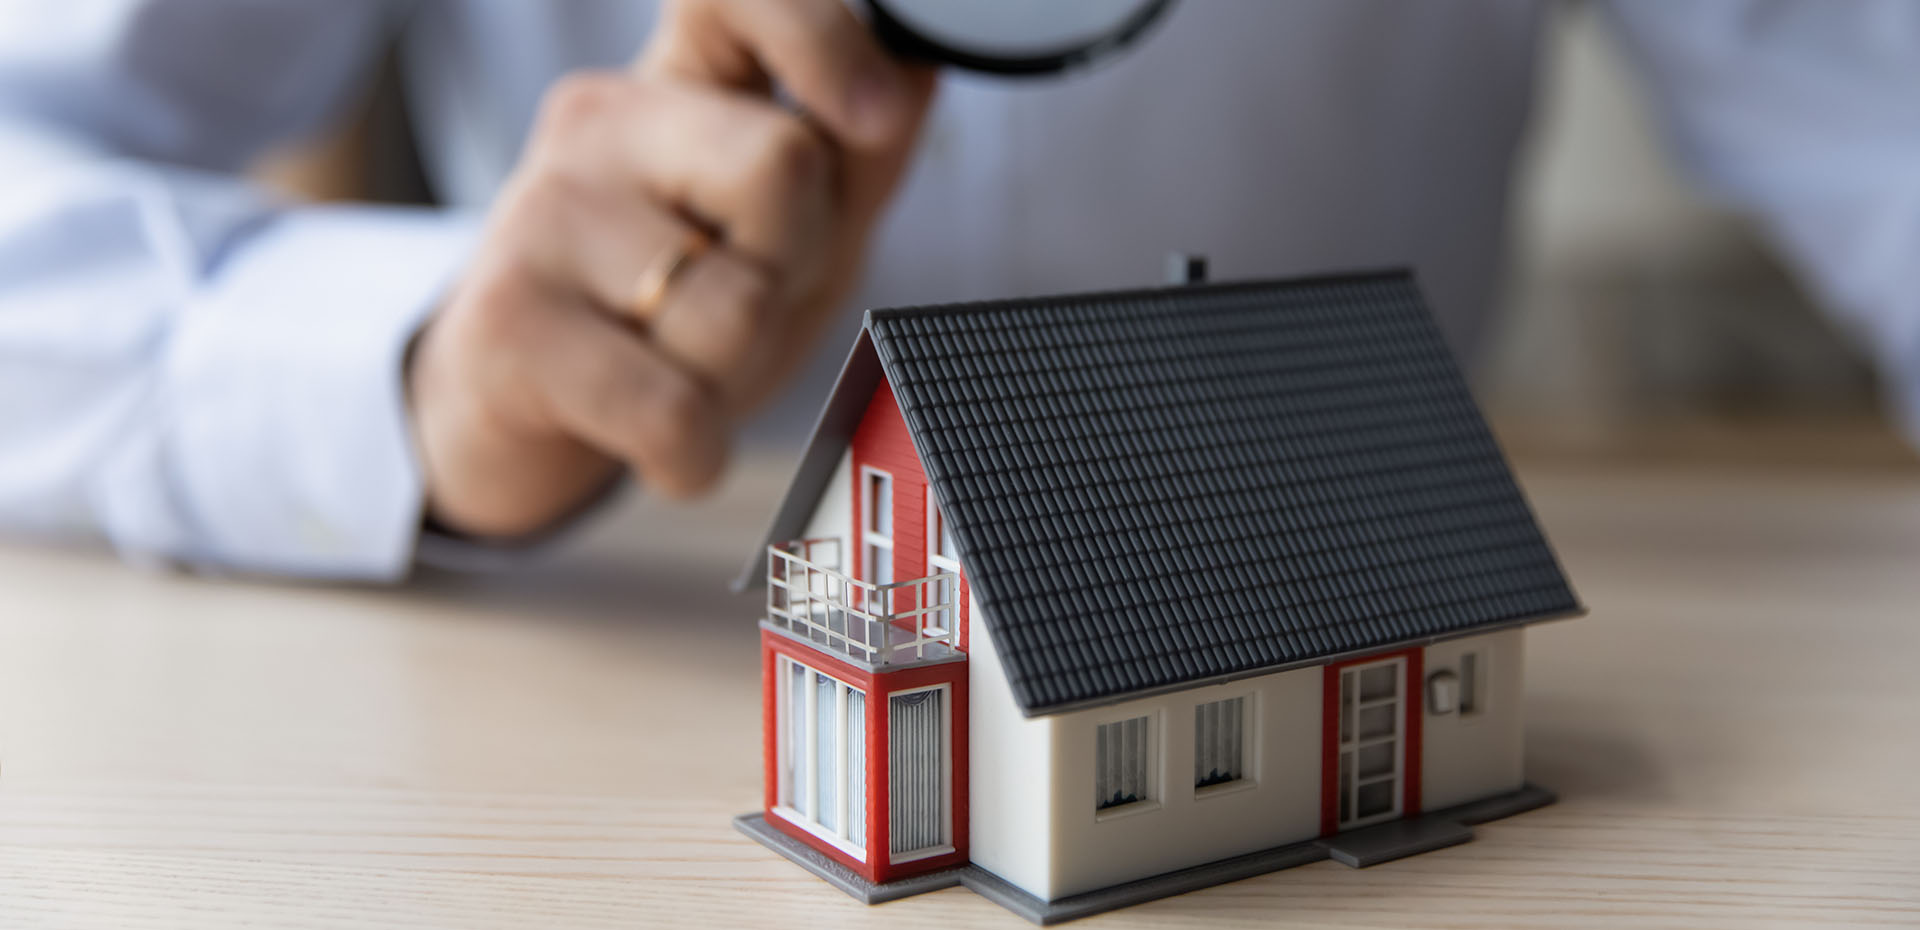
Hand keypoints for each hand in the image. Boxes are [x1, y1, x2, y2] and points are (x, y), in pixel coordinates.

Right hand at [407, 0, 935, 538]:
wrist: (509, 408)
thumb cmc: (666, 311)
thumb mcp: (783, 235)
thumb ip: (854, 162)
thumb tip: (917, 71)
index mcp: (678, 81)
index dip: (820, 36)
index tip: (876, 114)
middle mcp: (602, 123)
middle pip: (782, 165)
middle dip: (796, 265)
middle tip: (740, 302)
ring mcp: (543, 214)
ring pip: (733, 307)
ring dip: (737, 376)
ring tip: (680, 371)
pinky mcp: (507, 325)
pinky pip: (669, 407)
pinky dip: (693, 454)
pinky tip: (666, 443)